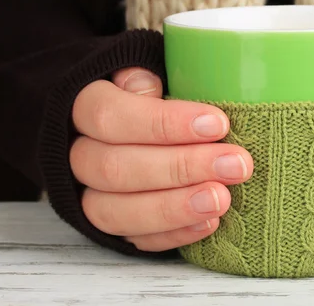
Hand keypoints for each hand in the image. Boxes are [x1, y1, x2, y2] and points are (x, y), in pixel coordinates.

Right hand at [70, 67, 252, 251]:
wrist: (129, 128)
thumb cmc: (148, 97)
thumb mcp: (146, 74)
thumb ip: (143, 78)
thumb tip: (148, 87)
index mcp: (83, 108)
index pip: (110, 116)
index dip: (164, 123)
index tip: (218, 124)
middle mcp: (79, 155)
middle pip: (116, 168)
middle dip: (181, 168)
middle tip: (235, 165)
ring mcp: (90, 195)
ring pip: (115, 211)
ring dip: (175, 207)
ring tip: (222, 199)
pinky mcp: (111, 226)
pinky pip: (133, 239)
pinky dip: (173, 234)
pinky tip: (209, 223)